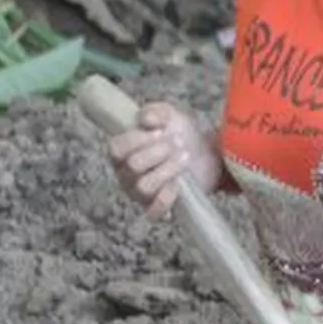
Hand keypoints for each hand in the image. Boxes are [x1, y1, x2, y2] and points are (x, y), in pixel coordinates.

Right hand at [104, 102, 220, 216]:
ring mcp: (140, 193)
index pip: (116, 148)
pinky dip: (167, 198)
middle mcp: (126, 174)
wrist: (207, 153)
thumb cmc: (180, 134)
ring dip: (167, 170)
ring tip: (184, 157)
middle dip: (159, 152)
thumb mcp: (170, 115)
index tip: (161, 131)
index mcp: (122, 151)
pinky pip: (153, 211)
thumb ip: (156, 112)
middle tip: (178, 143)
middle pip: (133, 166)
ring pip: (144, 187)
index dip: (137, 140)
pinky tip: (179, 184)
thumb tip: (145, 119)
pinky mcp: (157, 208)